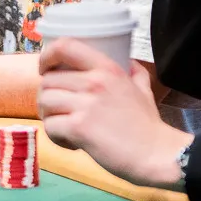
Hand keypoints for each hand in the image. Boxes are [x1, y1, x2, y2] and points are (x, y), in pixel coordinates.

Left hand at [37, 39, 191, 188]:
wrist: (155, 153)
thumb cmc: (148, 124)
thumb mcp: (143, 89)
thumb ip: (134, 73)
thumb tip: (130, 62)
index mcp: (107, 68)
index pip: (65, 46)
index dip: (46, 55)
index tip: (44, 68)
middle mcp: (94, 81)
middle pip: (48, 80)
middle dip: (46, 97)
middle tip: (57, 111)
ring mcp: (85, 104)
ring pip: (45, 102)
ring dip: (48, 116)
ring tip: (62, 127)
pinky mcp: (79, 128)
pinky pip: (50, 126)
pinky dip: (55, 137)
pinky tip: (70, 142)